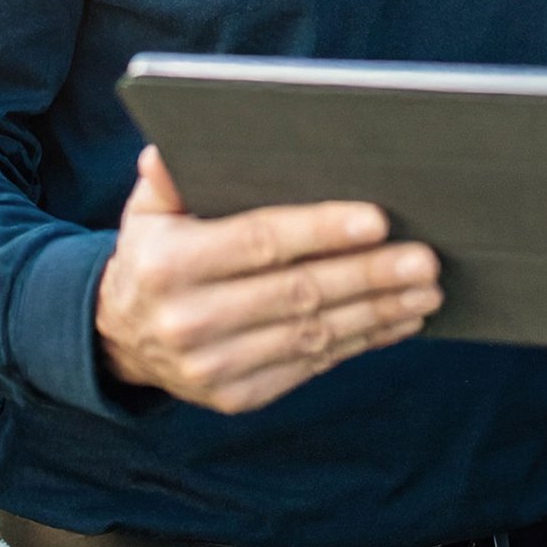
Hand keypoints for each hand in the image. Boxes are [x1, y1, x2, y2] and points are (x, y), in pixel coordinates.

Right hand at [93, 146, 440, 413]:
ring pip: (314, 335)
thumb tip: (171, 150)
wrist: (122, 339)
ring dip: (377, 312)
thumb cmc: (152, 257)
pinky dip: (361, 342)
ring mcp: (214, 366)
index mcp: (168, 264)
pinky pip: (313, 366)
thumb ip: (165, 180)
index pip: (258, 242)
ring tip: (425, 290)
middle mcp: (189, 320)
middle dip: (368, 275)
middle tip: (424, 259)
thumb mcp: (145, 212)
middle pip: (298, 293)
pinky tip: (397, 321)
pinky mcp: (237, 396)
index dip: (320, 231)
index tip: (377, 220)